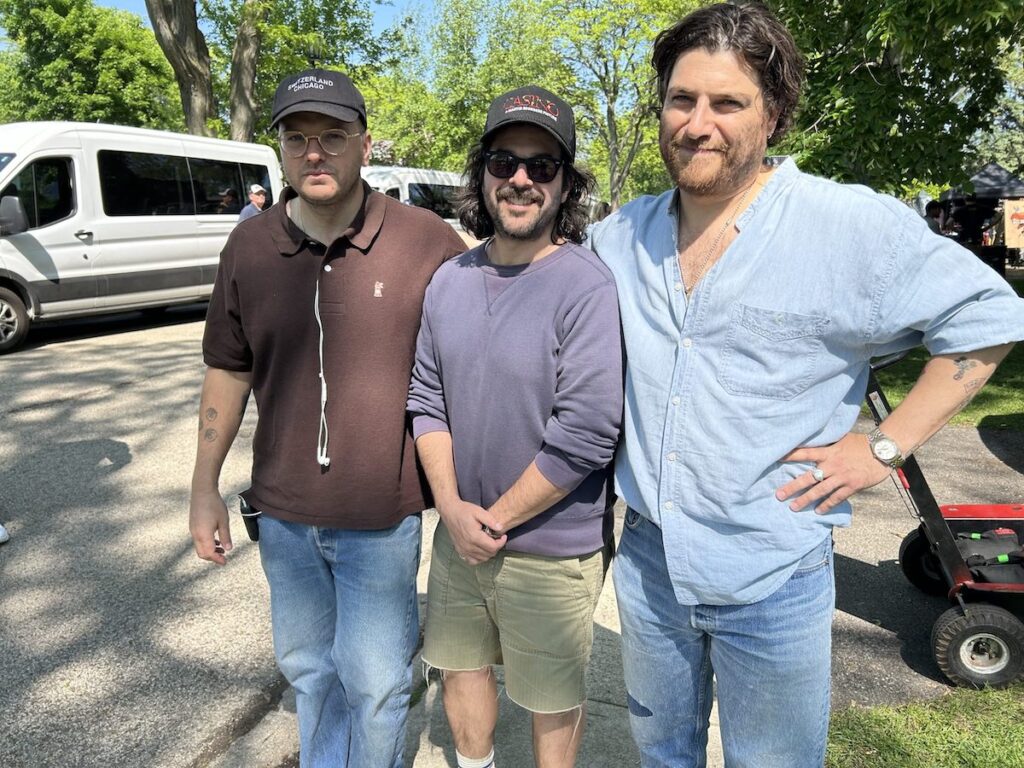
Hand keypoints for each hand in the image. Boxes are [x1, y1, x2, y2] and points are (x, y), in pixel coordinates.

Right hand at [189, 489, 232, 564]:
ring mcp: (192, 530)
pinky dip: (206, 544)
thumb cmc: (214, 505)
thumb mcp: (223, 521)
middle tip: (223, 557)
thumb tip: (228, 549)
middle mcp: (195, 534)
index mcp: (203, 534)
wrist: (202, 491)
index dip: (217, 559)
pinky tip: (215, 540)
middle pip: (202, 553)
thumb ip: (225, 536)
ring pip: (199, 547)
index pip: (209, 553)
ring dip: (210, 550)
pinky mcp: (193, 526)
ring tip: (222, 549)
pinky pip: (198, 540)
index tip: (225, 562)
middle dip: (212, 557)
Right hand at [437, 498, 506, 565]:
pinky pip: (473, 561)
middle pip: (489, 554)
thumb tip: (500, 528)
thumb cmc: (464, 510)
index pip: (493, 547)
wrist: (450, 512)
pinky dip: (479, 558)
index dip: (501, 542)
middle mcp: (468, 546)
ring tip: (490, 542)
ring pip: (483, 559)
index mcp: (474, 537)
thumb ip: (491, 520)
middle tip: (497, 538)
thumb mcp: (479, 511)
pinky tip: (481, 549)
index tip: (503, 536)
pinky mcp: (460, 551)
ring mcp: (463, 550)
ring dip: (489, 552)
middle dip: (496, 546)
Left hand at [775, 432, 891, 513]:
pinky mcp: (852, 485)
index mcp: (829, 451)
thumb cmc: (861, 444)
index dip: (790, 455)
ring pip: (820, 490)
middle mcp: (833, 465)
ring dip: (806, 499)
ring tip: (794, 507)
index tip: (775, 458)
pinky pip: (837, 497)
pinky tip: (818, 511)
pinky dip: (827, 505)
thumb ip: (827, 444)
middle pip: (809, 477)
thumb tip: (813, 442)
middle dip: (793, 487)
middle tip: (779, 495)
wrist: (883, 451)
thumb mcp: (842, 439)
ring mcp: (842, 476)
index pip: (805, 452)